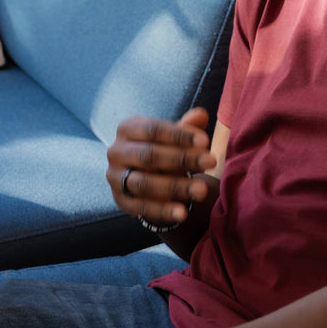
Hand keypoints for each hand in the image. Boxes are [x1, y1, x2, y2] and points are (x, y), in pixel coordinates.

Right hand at [107, 108, 215, 226]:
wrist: (146, 176)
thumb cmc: (163, 149)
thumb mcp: (173, 137)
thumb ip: (186, 126)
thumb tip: (201, 115)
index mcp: (127, 129)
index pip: (153, 130)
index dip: (180, 136)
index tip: (206, 142)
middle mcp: (116, 152)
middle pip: (148, 156)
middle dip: (182, 159)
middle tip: (211, 162)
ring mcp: (115, 177)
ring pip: (144, 183)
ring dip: (176, 187)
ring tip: (203, 190)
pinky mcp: (120, 200)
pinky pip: (141, 207)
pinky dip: (163, 210)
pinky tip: (184, 213)